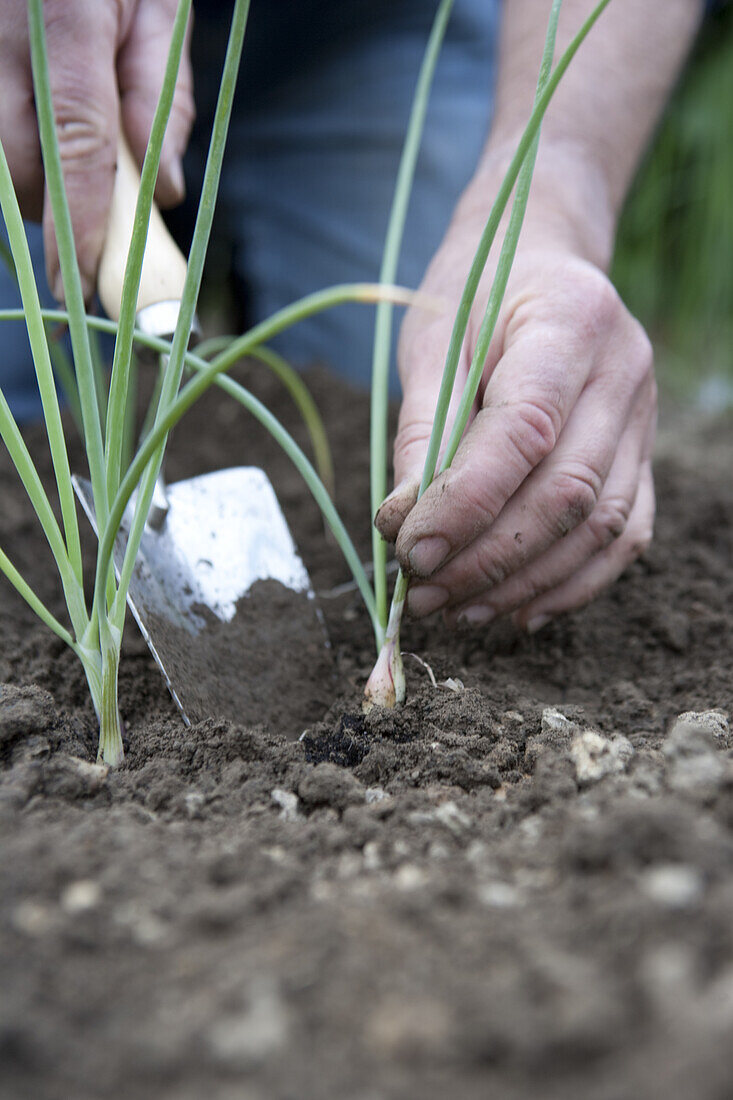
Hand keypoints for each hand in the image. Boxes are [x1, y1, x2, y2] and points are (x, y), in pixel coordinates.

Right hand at [0, 0, 193, 300]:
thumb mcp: (162, 7)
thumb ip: (161, 102)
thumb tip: (162, 196)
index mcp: (65, 12)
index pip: (73, 142)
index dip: (79, 224)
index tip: (84, 285)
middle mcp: (0, 28)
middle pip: (21, 160)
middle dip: (59, 209)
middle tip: (97, 221)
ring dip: (31, 183)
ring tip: (70, 170)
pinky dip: (11, 152)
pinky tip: (37, 143)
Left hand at [376, 167, 655, 633]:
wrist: (542, 261)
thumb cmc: (477, 296)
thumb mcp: (433, 343)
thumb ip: (422, 430)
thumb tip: (402, 526)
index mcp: (570, 323)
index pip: (524, 431)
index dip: (466, 503)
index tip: (409, 551)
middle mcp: (624, 373)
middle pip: (567, 492)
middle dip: (489, 559)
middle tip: (424, 595)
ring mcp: (644, 418)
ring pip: (601, 527)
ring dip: (525, 583)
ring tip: (458, 612)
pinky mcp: (644, 455)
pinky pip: (624, 536)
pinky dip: (572, 585)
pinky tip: (517, 611)